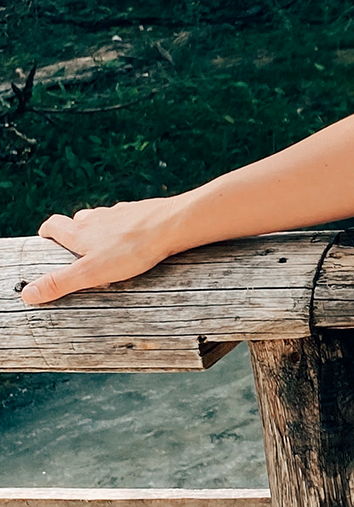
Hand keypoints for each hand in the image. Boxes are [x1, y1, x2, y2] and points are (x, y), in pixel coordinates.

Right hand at [20, 198, 186, 305]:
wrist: (172, 225)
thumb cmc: (131, 250)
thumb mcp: (91, 272)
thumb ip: (60, 282)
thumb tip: (27, 293)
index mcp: (80, 231)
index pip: (54, 225)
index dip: (47, 232)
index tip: (45, 238)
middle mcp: (97, 218)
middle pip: (77, 220)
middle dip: (73, 232)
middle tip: (76, 249)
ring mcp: (121, 213)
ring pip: (103, 219)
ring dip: (99, 229)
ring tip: (105, 247)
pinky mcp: (142, 213)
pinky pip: (128, 219)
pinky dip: (125, 228)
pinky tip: (135, 240)